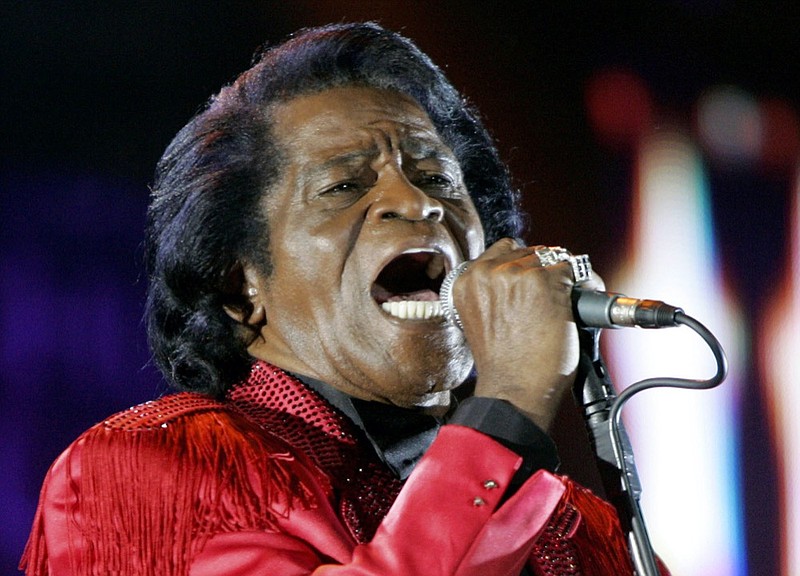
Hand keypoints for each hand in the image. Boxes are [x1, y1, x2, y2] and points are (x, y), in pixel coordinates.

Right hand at [453, 238, 602, 429]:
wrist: (512, 391)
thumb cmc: (502, 365)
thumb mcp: (484, 320)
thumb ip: (494, 293)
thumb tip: (525, 275)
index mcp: (465, 281)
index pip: (503, 252)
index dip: (523, 268)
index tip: (533, 283)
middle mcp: (486, 272)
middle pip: (529, 252)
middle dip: (545, 272)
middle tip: (554, 299)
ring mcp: (514, 274)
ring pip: (552, 259)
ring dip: (566, 278)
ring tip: (568, 304)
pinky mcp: (542, 281)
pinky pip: (575, 269)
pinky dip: (585, 285)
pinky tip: (582, 307)